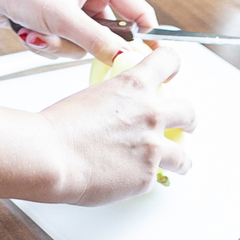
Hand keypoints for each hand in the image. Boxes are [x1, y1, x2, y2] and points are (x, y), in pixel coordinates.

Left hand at [0, 0, 158, 60]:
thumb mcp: (63, 16)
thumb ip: (97, 40)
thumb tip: (124, 58)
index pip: (138, 11)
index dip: (142, 36)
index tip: (141, 59)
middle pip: (107, 36)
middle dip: (81, 42)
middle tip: (66, 35)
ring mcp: (71, 12)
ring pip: (83, 46)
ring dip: (59, 44)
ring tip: (39, 28)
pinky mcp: (54, 24)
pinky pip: (63, 47)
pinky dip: (46, 44)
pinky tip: (30, 31)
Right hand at [37, 43, 194, 203]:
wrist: (52, 156)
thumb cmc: (58, 128)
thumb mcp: (91, 97)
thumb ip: (114, 101)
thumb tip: (118, 114)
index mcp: (133, 86)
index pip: (168, 61)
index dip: (172, 63)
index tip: (172, 69)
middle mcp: (150, 114)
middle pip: (188, 111)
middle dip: (188, 119)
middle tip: (185, 124)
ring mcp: (152, 147)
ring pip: (183, 155)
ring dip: (180, 158)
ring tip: (176, 163)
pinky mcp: (147, 177)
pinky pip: (155, 178)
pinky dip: (146, 178)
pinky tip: (134, 178)